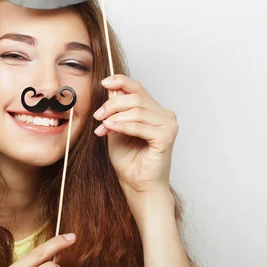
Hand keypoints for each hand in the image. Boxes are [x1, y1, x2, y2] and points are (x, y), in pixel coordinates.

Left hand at [93, 75, 177, 218]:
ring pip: (137, 110)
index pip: (138, 88)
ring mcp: (169, 125)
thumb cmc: (129, 161)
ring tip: (102, 126)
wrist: (137, 185)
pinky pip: (140, 125)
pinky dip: (122, 126)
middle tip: (98, 116)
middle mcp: (165, 115)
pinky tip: (110, 128)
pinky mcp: (166, 137)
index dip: (121, 81)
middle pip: (136, 97)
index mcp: (155, 111)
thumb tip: (110, 88)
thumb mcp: (116, 128)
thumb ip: (116, 110)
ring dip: (115, 116)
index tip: (104, 83)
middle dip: (112, 105)